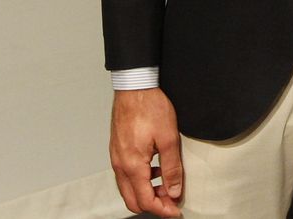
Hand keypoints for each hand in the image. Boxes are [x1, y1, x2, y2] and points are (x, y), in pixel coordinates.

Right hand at [110, 88, 183, 216]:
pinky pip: (126, 175)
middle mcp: (120, 165)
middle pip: (133, 200)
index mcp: (132, 165)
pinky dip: (140, 180)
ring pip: (128, 188)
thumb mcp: (168, 138)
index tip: (176, 210)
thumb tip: (174, 191)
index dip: (163, 209)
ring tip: (166, 185)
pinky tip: (155, 170)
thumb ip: (172, 168)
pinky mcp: (117, 150)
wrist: (134, 86)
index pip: (145, 201)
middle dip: (153, 204)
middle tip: (172, 201)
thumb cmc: (150, 107)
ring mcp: (116, 158)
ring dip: (146, 192)